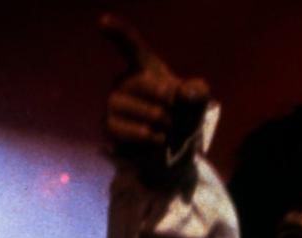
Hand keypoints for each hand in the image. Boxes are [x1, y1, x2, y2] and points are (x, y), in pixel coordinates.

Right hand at [100, 13, 209, 156]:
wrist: (175, 151)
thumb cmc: (183, 117)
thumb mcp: (197, 102)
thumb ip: (197, 91)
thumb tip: (184, 93)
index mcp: (144, 69)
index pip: (130, 46)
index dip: (118, 32)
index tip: (103, 21)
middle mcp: (124, 83)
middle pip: (137, 81)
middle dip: (161, 97)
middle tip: (174, 109)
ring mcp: (113, 105)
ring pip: (123, 105)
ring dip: (153, 118)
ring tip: (167, 128)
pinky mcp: (108, 128)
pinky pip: (120, 129)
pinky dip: (144, 136)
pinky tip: (156, 139)